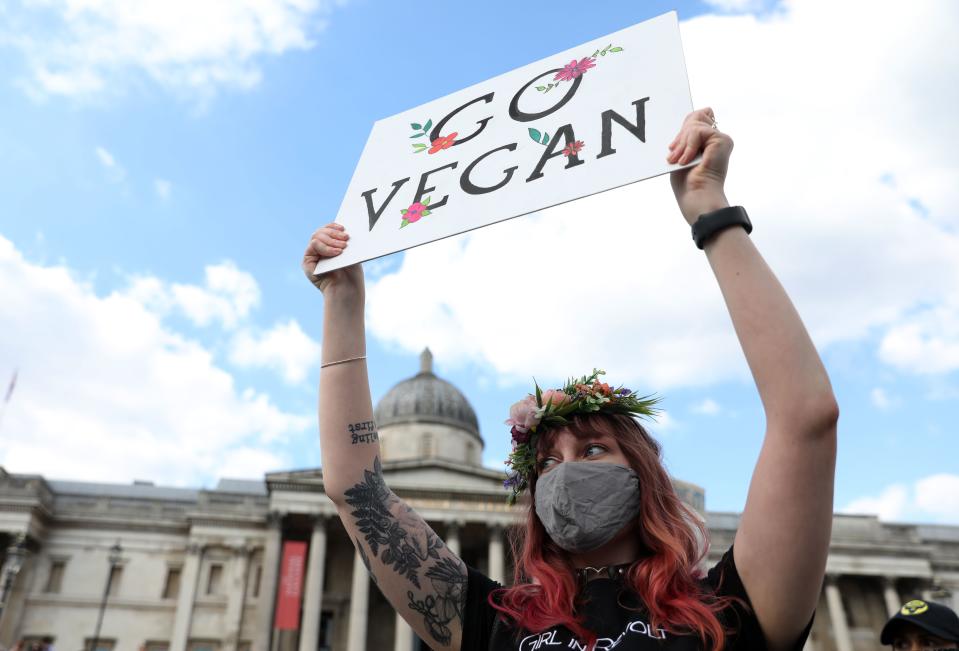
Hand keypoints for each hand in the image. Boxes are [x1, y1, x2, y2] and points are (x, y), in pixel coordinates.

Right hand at [302, 223, 363, 296]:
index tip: (344, 228)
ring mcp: (311, 255)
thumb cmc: (351, 273)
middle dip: (334, 233)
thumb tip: (343, 228)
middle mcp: (318, 249)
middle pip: (320, 231)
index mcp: (328, 245)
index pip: (326, 229)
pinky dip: (325, 247)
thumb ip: (343, 240)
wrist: (347, 290)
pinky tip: (337, 253)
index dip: (333, 226)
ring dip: (331, 240)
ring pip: (316, 236)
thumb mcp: (350, 253)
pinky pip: (313, 245)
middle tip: (346, 238)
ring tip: (343, 247)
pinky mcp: (307, 262)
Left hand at [667, 107, 733, 224]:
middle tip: (674, 156)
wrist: (697, 197)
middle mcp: (716, 140)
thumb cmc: (688, 184)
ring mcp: (720, 139)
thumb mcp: (682, 155)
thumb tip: (691, 117)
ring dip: (682, 145)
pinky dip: (688, 146)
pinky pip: (698, 131)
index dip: (683, 129)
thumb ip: (687, 137)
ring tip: (679, 161)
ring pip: (694, 125)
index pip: (696, 119)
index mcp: (708, 143)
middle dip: (680, 137)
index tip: (673, 148)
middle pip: (695, 118)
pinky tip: (686, 160)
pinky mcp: (722, 140)